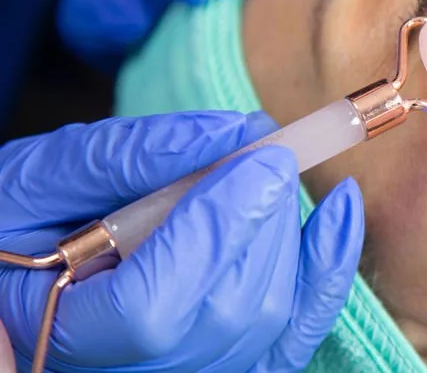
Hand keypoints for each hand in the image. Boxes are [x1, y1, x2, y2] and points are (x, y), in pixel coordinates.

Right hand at [0, 111, 364, 371]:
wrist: (18, 274)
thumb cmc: (16, 229)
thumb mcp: (41, 180)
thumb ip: (129, 156)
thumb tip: (237, 132)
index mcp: (59, 338)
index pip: (156, 307)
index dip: (217, 228)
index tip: (260, 155)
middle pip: (228, 312)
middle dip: (263, 218)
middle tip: (269, 152)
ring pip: (269, 322)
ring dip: (288, 233)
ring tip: (267, 174)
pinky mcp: (225, 368)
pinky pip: (293, 335)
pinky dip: (326, 271)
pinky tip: (340, 210)